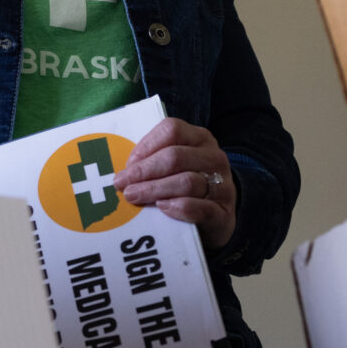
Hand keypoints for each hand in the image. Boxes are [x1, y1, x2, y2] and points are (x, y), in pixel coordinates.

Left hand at [113, 117, 235, 246]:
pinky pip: (200, 208)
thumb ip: (153, 161)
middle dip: (144, 171)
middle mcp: (214, 157)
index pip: (172, 130)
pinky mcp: (223, 213)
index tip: (128, 164)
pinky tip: (162, 208)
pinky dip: (178, 207)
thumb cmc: (186, 187)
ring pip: (187, 182)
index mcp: (199, 138)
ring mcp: (222, 185)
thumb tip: (123, 172)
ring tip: (135, 197)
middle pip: (175, 157)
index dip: (146, 146)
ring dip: (155, 190)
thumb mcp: (175, 167)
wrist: (218, 218)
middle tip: (123, 185)